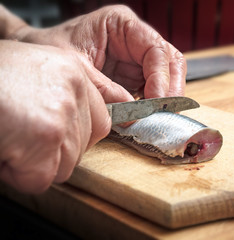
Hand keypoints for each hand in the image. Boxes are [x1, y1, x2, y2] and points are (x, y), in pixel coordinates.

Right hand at [0, 40, 110, 192]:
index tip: (59, 139)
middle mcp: (73, 89)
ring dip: (34, 163)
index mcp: (73, 71)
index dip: (79, 137)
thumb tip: (106, 108)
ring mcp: (61, 113)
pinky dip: (18, 175)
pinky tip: (3, 150)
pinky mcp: (44, 137)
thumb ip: (70, 88)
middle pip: (84, 146)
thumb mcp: (35, 67)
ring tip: (9, 137)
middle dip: (54, 151)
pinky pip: (42, 178)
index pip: (102, 120)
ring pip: (65, 165)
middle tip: (21, 134)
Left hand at [14, 5, 186, 100]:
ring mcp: (135, 58)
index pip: (156, 49)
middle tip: (166, 111)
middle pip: (169, 61)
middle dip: (171, 88)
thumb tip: (134, 113)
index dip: (161, 77)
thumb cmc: (51, 49)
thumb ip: (105, 90)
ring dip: (165, 98)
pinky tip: (148, 115)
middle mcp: (134, 39)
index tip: (156, 101)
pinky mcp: (132, 76)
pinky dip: (154, 104)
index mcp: (121, 24)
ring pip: (166, 76)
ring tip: (158, 116)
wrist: (37, 56)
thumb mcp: (75, 68)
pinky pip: (152, 90)